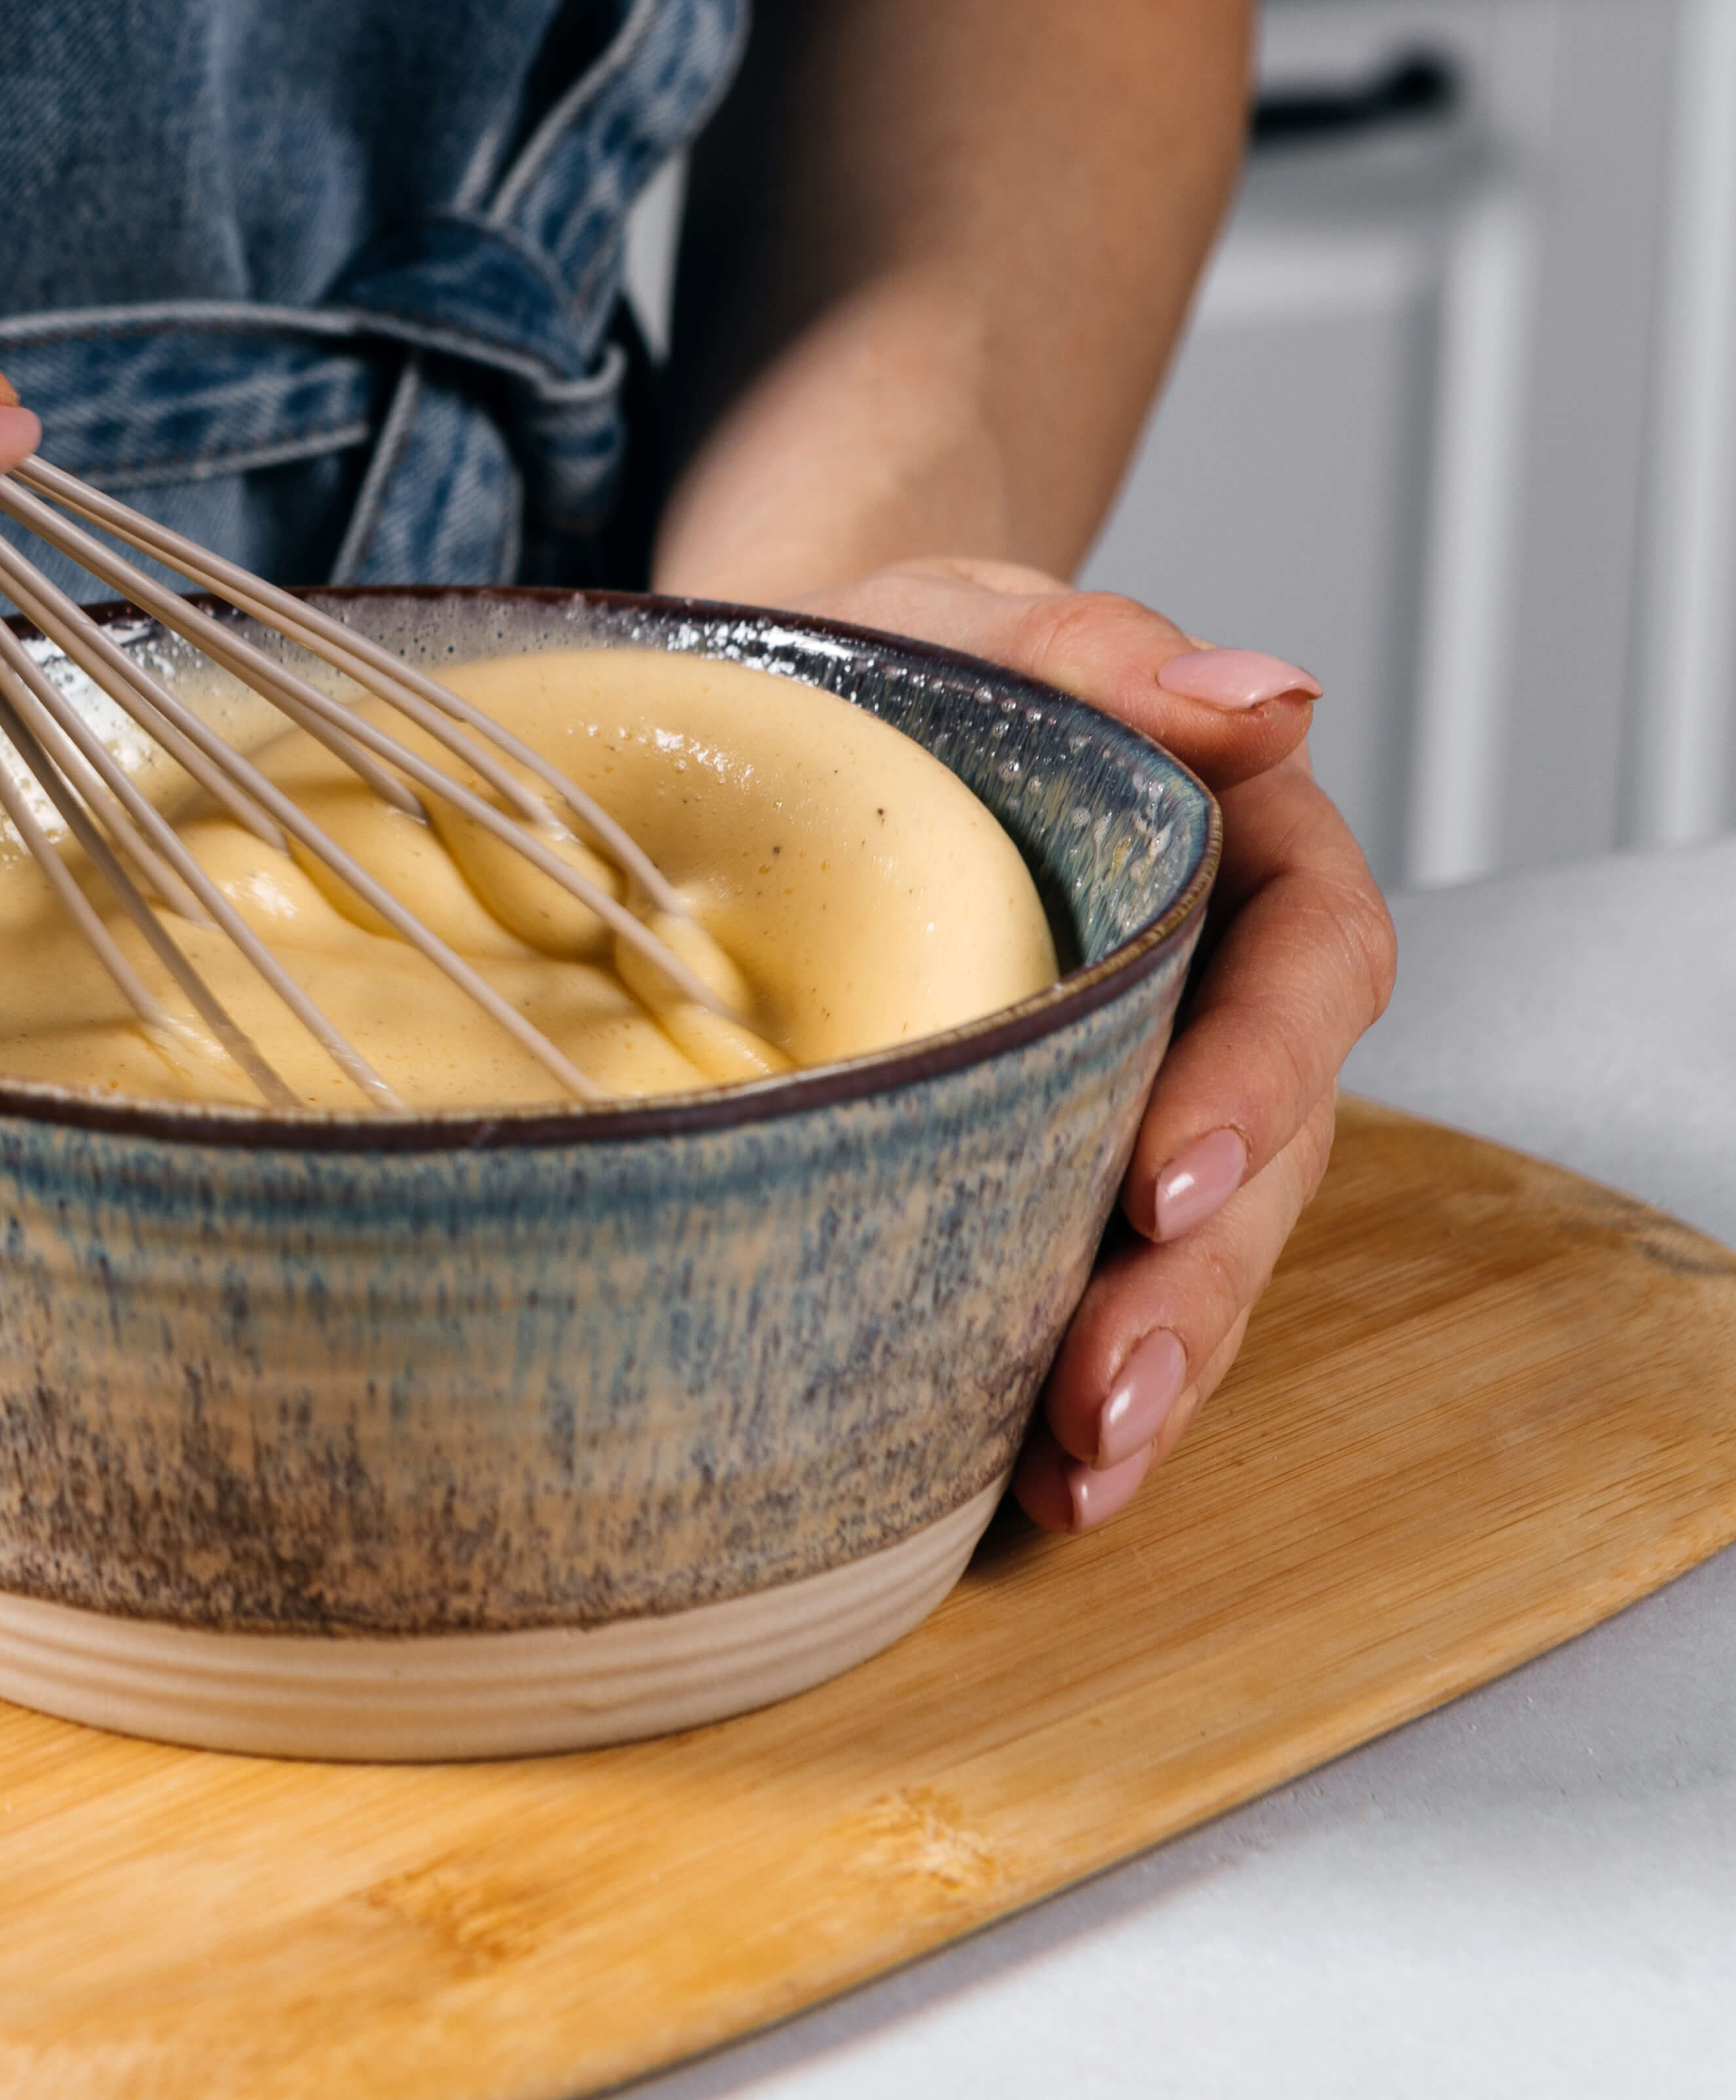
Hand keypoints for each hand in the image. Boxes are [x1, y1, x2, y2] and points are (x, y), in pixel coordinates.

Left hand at [787, 559, 1397, 1533]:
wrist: (798, 704)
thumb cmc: (906, 659)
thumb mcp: (980, 623)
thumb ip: (1107, 654)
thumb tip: (1268, 697)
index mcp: (1244, 855)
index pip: (1302, 975)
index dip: (1254, 1087)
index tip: (1168, 1180)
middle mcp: (1214, 990)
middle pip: (1259, 1156)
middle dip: (1194, 1288)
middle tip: (1109, 1393)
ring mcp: (1141, 1087)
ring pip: (1190, 1248)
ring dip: (1149, 1367)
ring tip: (1082, 1467)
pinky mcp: (1050, 1158)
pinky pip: (1090, 1277)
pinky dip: (1062, 1379)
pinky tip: (1023, 1476)